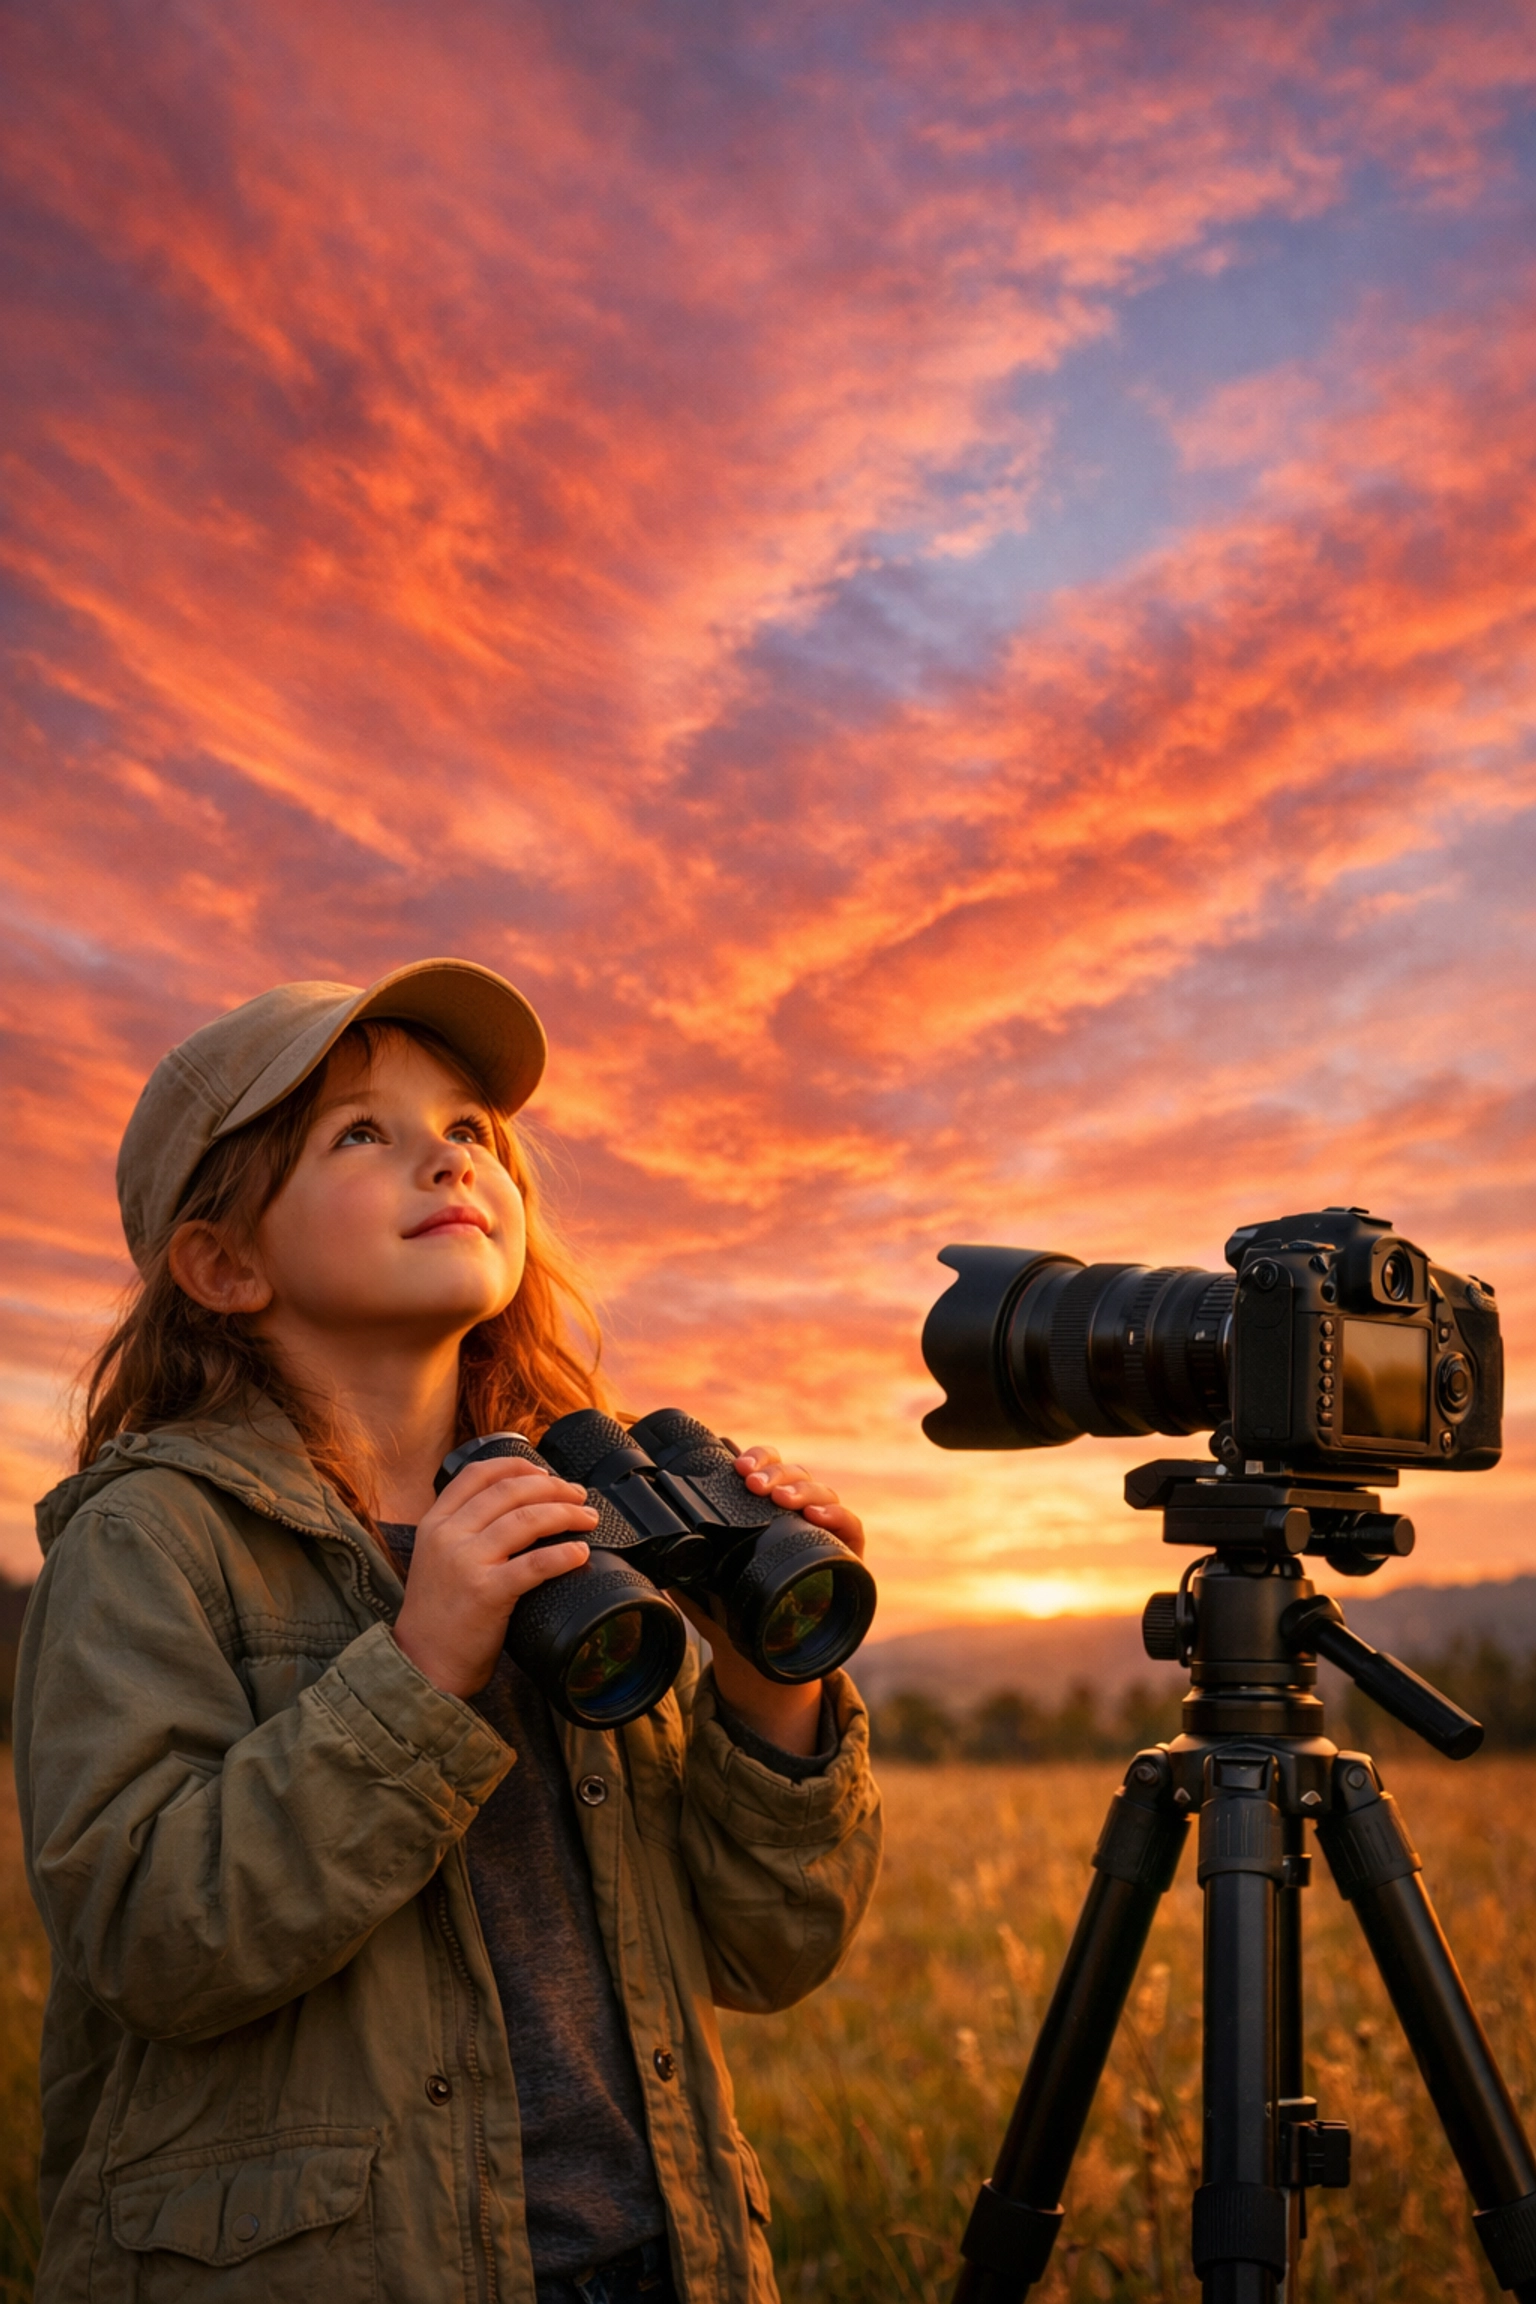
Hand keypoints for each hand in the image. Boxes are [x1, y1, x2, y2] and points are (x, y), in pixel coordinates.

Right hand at [391, 1456, 598, 1696]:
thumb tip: (517, 1508)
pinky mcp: (485, 1593)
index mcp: (435, 1522)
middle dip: (554, 1488)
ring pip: (526, 1520)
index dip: (518, 1465)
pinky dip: (563, 1555)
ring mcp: (466, 1562)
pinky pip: (534, 1564)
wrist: (422, 1662)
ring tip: (588, 1520)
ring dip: (566, 1515)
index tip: (545, 1471)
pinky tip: (580, 1553)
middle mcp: (448, 1535)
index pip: (478, 1473)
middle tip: (580, 1497)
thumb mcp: (436, 1557)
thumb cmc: (439, 1614)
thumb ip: (463, 1530)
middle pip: (510, 1491)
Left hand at [673, 1444, 864, 1755]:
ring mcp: (825, 1533)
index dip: (756, 1458)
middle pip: (793, 1474)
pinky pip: (851, 1527)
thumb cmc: (734, 1616)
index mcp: (766, 1511)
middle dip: (774, 1471)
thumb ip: (680, 1568)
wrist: (767, 1664)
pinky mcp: (847, 1556)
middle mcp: (798, 1514)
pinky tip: (817, 1515)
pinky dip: (836, 1516)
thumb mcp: (703, 1587)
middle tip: (753, 1482)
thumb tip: (646, 1553)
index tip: (737, 1465)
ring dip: (801, 1488)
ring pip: (821, 1492)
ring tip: (781, 1498)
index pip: (766, 1469)